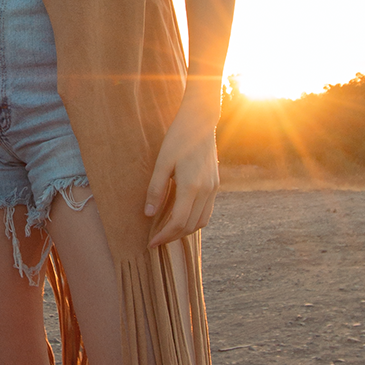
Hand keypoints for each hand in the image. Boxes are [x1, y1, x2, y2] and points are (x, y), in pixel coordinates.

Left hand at [143, 97, 219, 244]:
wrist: (201, 121)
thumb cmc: (178, 139)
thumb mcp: (162, 162)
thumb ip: (155, 189)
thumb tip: (148, 214)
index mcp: (192, 186)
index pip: (178, 222)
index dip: (163, 236)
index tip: (150, 243)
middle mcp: (206, 190)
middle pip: (190, 226)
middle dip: (172, 236)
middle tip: (155, 240)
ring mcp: (213, 188)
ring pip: (201, 221)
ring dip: (184, 230)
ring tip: (167, 231)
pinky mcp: (215, 184)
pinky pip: (206, 211)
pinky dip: (193, 220)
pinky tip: (180, 217)